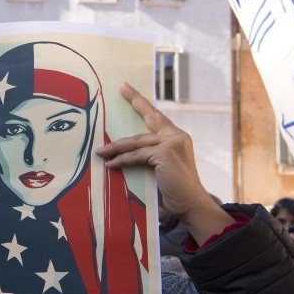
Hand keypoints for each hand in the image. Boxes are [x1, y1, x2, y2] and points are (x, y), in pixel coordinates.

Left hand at [95, 83, 234, 243]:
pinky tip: (110, 164)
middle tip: (122, 88)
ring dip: (116, 147)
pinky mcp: (164, 153)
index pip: (157, 117)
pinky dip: (121, 160)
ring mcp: (172, 143)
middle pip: (150, 117)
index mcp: (178, 138)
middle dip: (135, 101)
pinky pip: (136, 155)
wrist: (192, 205)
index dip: (142, 103)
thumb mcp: (161, 169)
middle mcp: (177, 136)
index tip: (128, 89)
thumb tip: (123, 155)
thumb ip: (148, 157)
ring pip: (136, 141)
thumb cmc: (176, 192)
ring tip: (100, 152)